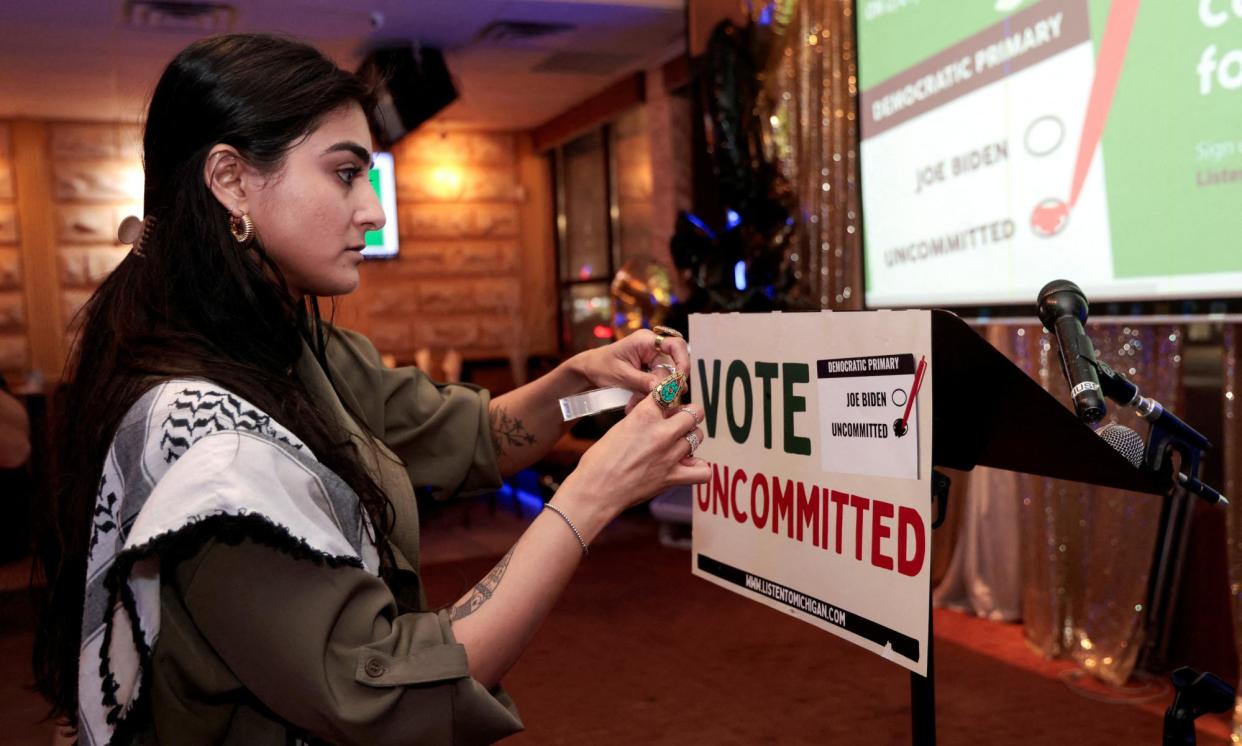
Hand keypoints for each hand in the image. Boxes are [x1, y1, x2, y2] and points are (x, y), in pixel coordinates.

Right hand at [555, 397, 708, 530]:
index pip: (670, 391)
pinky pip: (703, 471)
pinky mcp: (673, 477)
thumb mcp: (619, 427)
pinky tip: (688, 465)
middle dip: (688, 414)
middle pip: (694, 413)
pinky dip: (699, 468)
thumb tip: (657, 416)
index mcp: (644, 415)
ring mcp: (670, 455)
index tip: (672, 394)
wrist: (595, 489)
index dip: (672, 391)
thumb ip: (642, 419)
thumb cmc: (599, 460)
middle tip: (679, 421)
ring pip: (698, 437)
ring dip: (690, 438)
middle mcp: (661, 432)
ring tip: (679, 444)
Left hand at [574, 328, 690, 398]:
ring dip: (657, 393)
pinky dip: (650, 394)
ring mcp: (652, 358)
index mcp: (645, 340)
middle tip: (658, 401)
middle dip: (667, 386)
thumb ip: (643, 381)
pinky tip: (636, 402)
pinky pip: (658, 382)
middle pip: (673, 365)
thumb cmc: (601, 367)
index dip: (683, 361)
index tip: (680, 379)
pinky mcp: (650, 369)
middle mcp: (653, 347)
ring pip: (666, 377)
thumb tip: (664, 389)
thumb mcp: (621, 375)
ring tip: (637, 403)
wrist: (589, 369)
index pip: (676, 345)